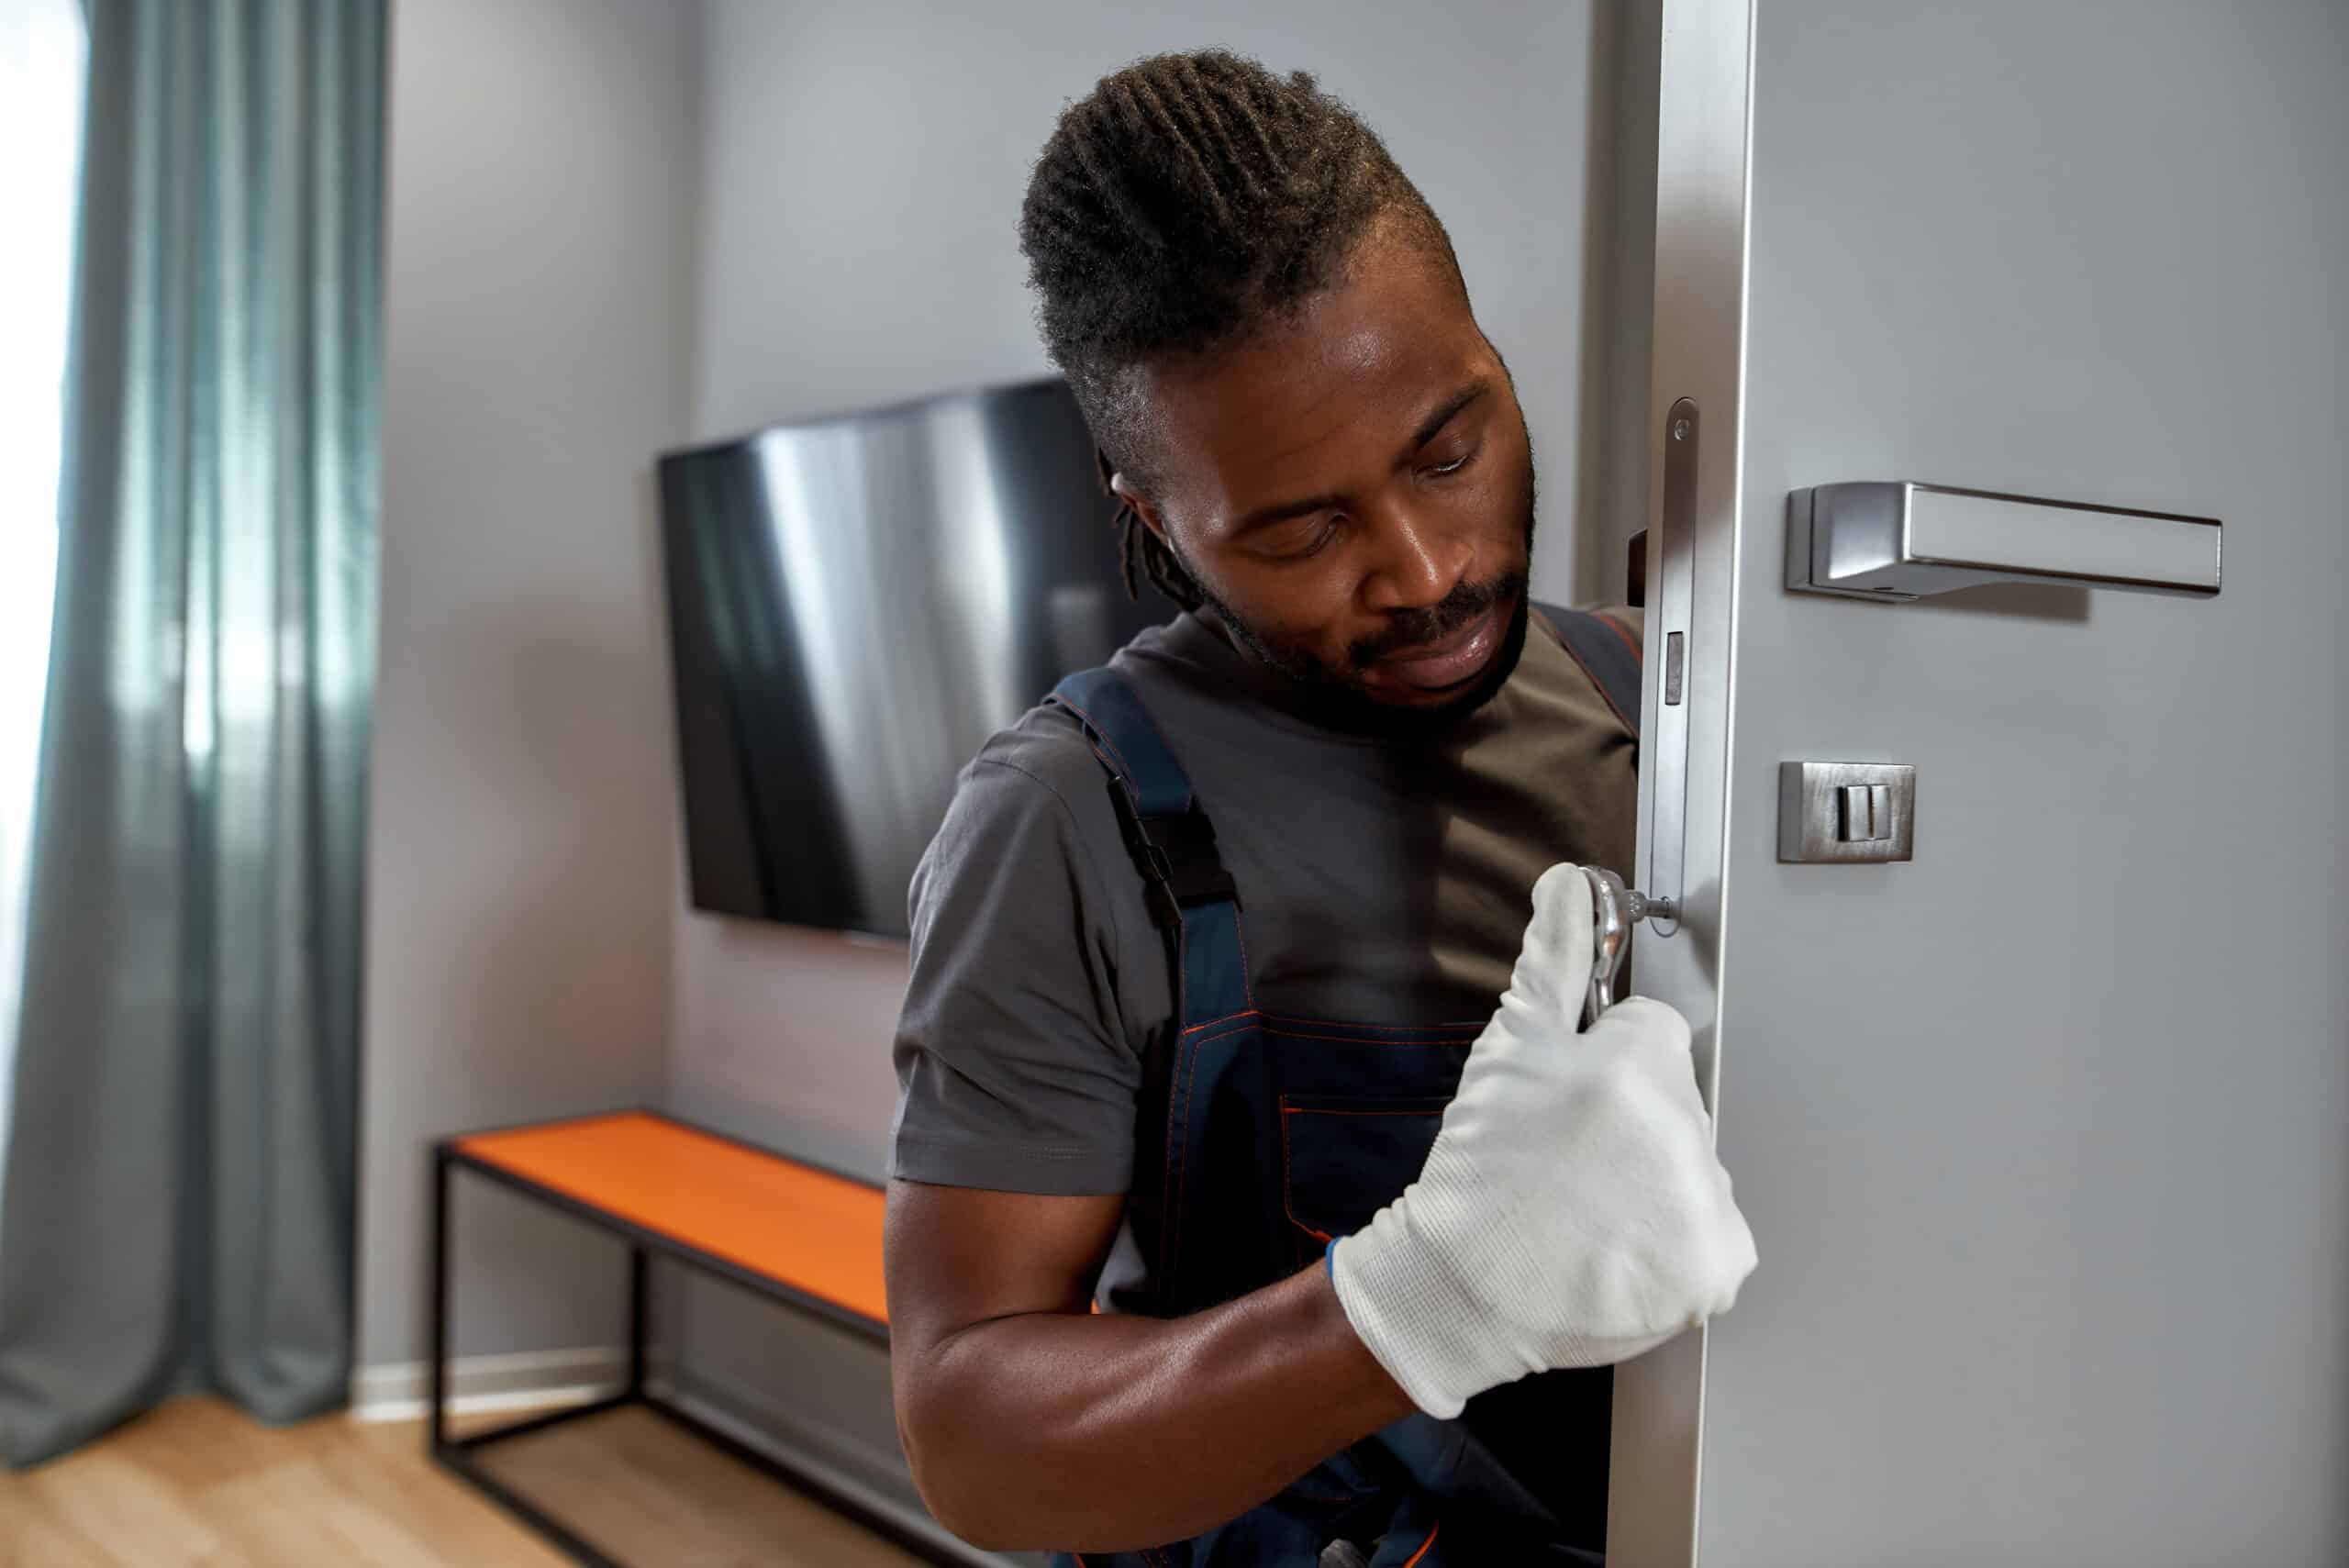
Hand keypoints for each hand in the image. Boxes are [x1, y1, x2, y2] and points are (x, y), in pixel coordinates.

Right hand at [1329, 864, 1757, 1418]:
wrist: (1465, 1290)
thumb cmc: (1479, 1174)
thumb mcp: (1508, 1051)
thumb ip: (1556, 961)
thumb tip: (1571, 886)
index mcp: (1636, 1067)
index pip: (1656, 1035)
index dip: (1605, 1067)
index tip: (1569, 1107)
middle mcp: (1682, 1132)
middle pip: (1679, 1102)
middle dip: (1632, 1123)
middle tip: (1569, 1164)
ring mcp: (1704, 1203)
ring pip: (1694, 1166)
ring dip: (1653, 1184)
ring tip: (1588, 1213)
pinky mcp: (1716, 1265)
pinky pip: (1712, 1234)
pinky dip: (1673, 1245)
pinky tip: (1617, 1250)